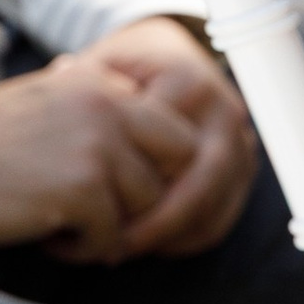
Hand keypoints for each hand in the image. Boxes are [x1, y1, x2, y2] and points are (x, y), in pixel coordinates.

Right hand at [0, 21, 253, 261]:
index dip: (156, 167)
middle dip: (151, 198)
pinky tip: (50, 241)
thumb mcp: (45, 99)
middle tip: (113, 218)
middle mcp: (109, 105)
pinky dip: (86, 249)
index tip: (125, 191)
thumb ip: (94, 101)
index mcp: (103, 82)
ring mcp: (98, 146)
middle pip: (177, 164)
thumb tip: (138, 106)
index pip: (173, 127)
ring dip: (114, 228)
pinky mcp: (82, 189)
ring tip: (70, 230)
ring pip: (148, 205)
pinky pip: (113, 236)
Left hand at [75, 20, 256, 255]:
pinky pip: (221, 217)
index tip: (89, 207)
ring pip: (213, 208)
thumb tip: (61, 85)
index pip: (164, 150)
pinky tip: (150, 243)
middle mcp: (225, 112)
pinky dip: (186, 238)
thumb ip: (80, 86)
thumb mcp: (100, 64)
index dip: (128, 184)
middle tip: (111, 245)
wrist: (167, 55)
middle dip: (156, 225)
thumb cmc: (125, 65)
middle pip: (199, 185)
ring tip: (124, 248)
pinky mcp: (242, 166)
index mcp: (191, 83)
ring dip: (170, 237)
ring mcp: (240, 141)